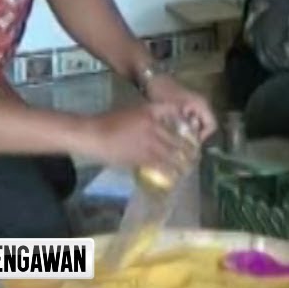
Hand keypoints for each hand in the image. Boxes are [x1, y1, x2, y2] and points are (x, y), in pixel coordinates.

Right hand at [84, 103, 200, 172]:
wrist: (93, 134)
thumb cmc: (109, 123)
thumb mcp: (133, 113)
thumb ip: (151, 119)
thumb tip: (164, 131)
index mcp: (152, 111)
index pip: (178, 116)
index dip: (188, 128)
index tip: (193, 136)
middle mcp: (155, 125)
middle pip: (180, 138)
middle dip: (190, 149)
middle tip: (195, 156)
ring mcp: (150, 141)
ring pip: (175, 153)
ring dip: (184, 162)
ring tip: (188, 168)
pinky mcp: (143, 157)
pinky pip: (163, 166)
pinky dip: (172, 172)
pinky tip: (175, 176)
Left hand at [142, 72, 217, 141]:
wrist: (153, 79)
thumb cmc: (163, 93)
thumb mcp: (172, 110)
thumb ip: (183, 126)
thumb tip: (188, 142)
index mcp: (201, 104)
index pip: (211, 125)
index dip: (202, 136)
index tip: (189, 143)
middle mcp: (202, 104)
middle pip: (205, 126)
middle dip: (195, 135)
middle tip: (181, 143)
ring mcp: (195, 104)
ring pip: (198, 124)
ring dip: (189, 131)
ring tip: (176, 137)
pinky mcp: (188, 106)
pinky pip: (191, 120)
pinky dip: (185, 126)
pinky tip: (172, 130)